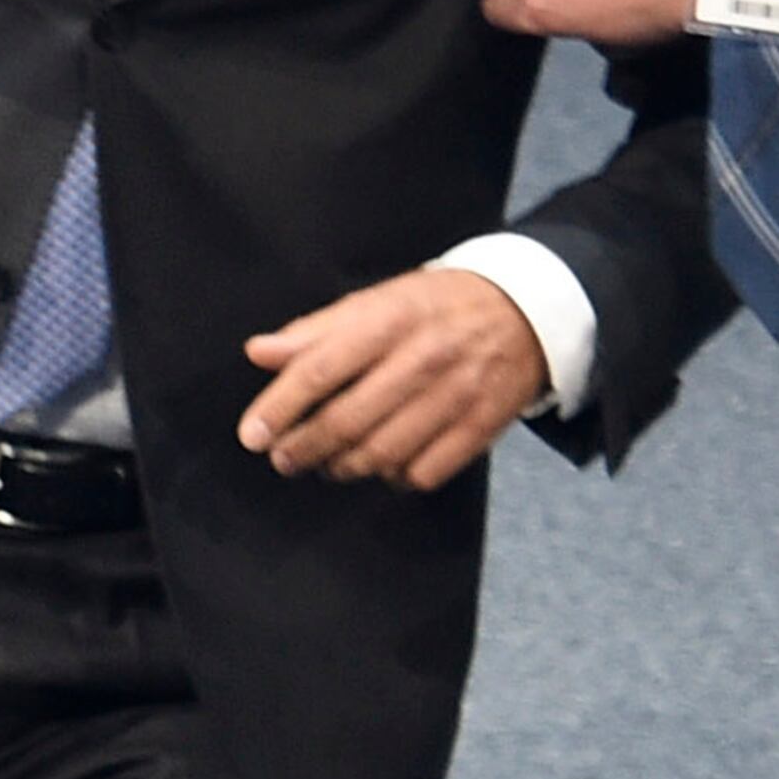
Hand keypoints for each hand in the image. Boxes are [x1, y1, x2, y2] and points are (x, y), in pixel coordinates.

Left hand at [236, 268, 546, 491]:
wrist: (526, 310)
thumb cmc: (435, 306)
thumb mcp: (376, 300)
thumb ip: (316, 330)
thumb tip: (259, 352)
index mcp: (389, 319)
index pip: (320, 369)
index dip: (280, 407)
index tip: (252, 434)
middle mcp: (422, 358)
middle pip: (348, 420)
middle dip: (305, 447)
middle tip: (284, 457)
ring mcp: (455, 395)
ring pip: (383, 453)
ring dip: (344, 467)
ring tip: (328, 463)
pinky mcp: (480, 427)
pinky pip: (424, 473)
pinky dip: (395, 478)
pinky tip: (383, 465)